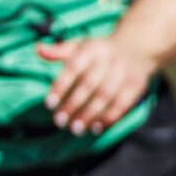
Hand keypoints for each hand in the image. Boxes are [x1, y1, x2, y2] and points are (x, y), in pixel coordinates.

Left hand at [36, 33, 152, 135]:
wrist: (136, 47)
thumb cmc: (98, 52)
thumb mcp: (78, 46)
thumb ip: (58, 51)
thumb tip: (38, 49)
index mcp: (92, 48)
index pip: (74, 67)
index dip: (61, 86)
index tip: (49, 105)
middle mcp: (110, 58)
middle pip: (89, 84)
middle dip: (73, 105)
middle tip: (59, 122)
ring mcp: (125, 71)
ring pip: (106, 96)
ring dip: (90, 114)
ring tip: (75, 129)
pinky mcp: (137, 84)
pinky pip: (124, 103)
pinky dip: (110, 117)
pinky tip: (97, 128)